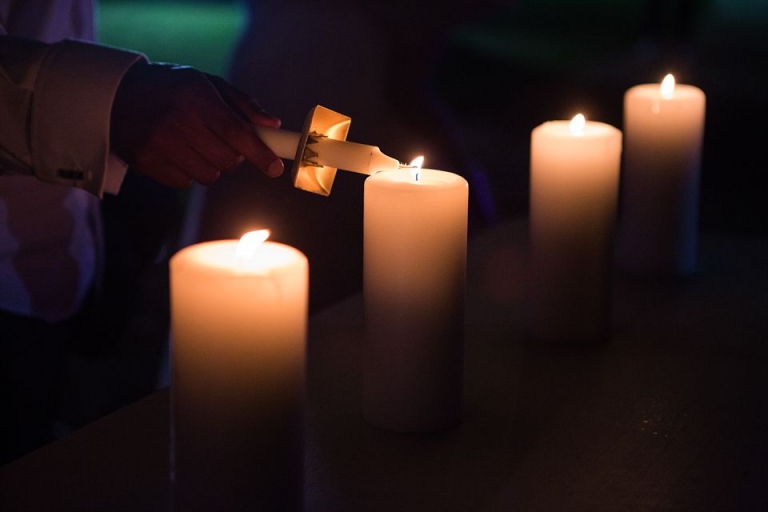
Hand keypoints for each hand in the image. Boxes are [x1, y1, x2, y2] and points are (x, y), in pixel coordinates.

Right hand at [110, 61, 283, 187]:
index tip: (275, 168)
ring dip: (211, 165)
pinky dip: (188, 172)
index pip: (236, 132)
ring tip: (196, 145)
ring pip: (209, 175)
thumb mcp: (206, 84)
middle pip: (227, 160)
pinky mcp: (146, 162)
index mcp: (196, 96)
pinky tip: (176, 152)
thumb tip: (272, 125)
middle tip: (222, 142)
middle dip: (233, 156)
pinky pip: (185, 182)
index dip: (259, 153)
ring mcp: (159, 143)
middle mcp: (177, 120)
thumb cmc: (172, 88)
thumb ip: (242, 104)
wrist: (116, 95)